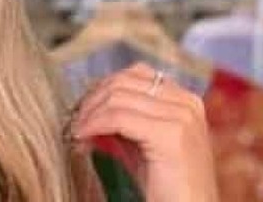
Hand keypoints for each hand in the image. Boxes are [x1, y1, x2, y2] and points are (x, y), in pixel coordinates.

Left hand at [72, 63, 217, 201]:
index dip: (102, 90)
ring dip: (89, 114)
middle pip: (123, 81)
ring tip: (78, 133)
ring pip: (117, 96)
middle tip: (75, 123)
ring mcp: (182, 117)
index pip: (134, 74)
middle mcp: (187, 103)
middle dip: (92, 101)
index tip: (84, 112)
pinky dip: (94, 125)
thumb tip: (90, 105)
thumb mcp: (145, 144)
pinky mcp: (171, 135)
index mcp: (185, 101)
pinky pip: (118, 117)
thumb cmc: (167, 188)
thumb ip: (128, 119)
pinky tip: (83, 138)